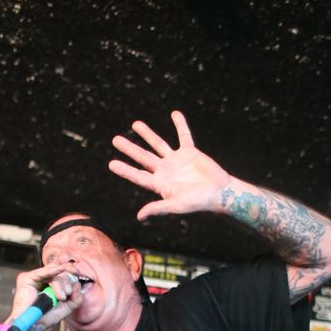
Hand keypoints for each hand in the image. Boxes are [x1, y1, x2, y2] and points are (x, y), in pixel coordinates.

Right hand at [7, 263, 82, 330]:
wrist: (33, 326)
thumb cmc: (46, 318)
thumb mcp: (67, 307)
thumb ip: (76, 297)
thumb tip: (77, 283)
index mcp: (50, 285)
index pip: (63, 274)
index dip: (71, 274)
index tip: (78, 274)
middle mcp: (42, 279)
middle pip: (59, 273)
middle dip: (66, 282)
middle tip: (66, 295)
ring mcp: (34, 278)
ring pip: (53, 273)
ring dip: (60, 284)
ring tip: (61, 297)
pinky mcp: (27, 278)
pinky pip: (43, 272)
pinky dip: (53, 270)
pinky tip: (61, 269)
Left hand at [109, 110, 231, 220]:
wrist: (219, 193)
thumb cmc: (198, 202)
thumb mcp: (176, 206)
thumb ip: (158, 208)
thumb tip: (139, 216)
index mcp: (160, 184)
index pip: (138, 176)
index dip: (125, 170)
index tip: (112, 164)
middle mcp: (165, 171)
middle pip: (143, 157)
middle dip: (130, 148)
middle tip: (115, 140)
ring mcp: (177, 161)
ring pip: (158, 144)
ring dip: (147, 134)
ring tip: (135, 124)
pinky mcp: (190, 152)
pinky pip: (184, 135)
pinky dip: (180, 125)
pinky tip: (175, 113)